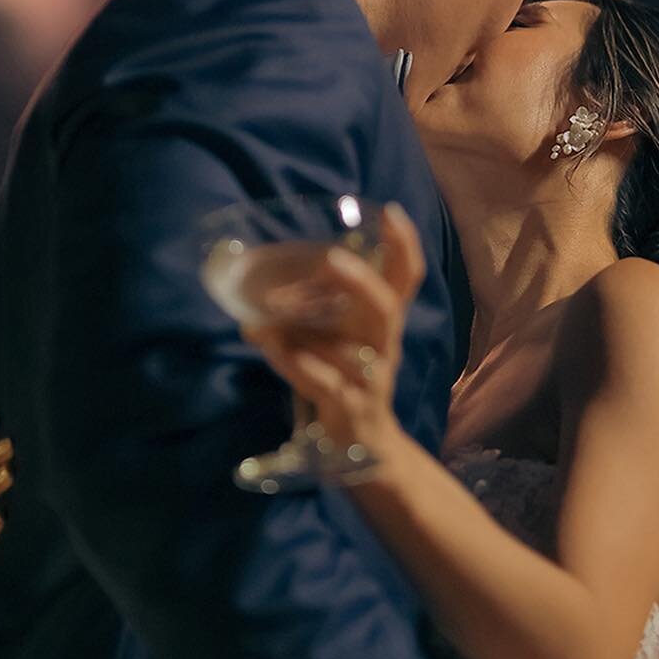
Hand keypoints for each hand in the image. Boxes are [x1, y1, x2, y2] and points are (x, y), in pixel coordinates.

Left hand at [242, 202, 423, 461]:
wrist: (362, 447)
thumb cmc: (344, 377)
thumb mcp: (335, 337)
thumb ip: (306, 311)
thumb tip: (254, 283)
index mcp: (381, 323)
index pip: (405, 279)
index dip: (404, 247)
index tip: (392, 212)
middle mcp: (383, 347)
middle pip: (387, 310)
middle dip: (362, 282)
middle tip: (333, 259)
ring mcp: (370, 381)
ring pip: (355, 352)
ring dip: (312, 329)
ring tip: (270, 312)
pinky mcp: (349, 410)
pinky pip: (326, 385)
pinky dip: (296, 364)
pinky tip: (269, 346)